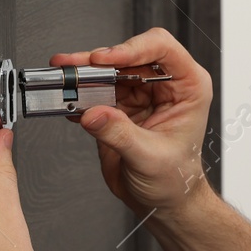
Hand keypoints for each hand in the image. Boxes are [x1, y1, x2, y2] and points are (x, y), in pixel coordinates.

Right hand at [49, 26, 212, 218]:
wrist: (163, 202)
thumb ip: (121, 134)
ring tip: (62, 79)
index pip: (161, 48)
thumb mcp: (150, 158)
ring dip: (82, 75)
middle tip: (72, 67)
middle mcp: (164, 85)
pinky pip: (95, 91)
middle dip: (97, 61)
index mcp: (187, 87)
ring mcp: (140, 93)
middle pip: (127, 56)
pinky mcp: (118, 106)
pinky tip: (66, 101)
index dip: (132, 48)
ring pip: (107, 71)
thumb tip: (95, 113)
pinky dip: (78, 95)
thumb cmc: (176, 180)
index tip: (106, 59)